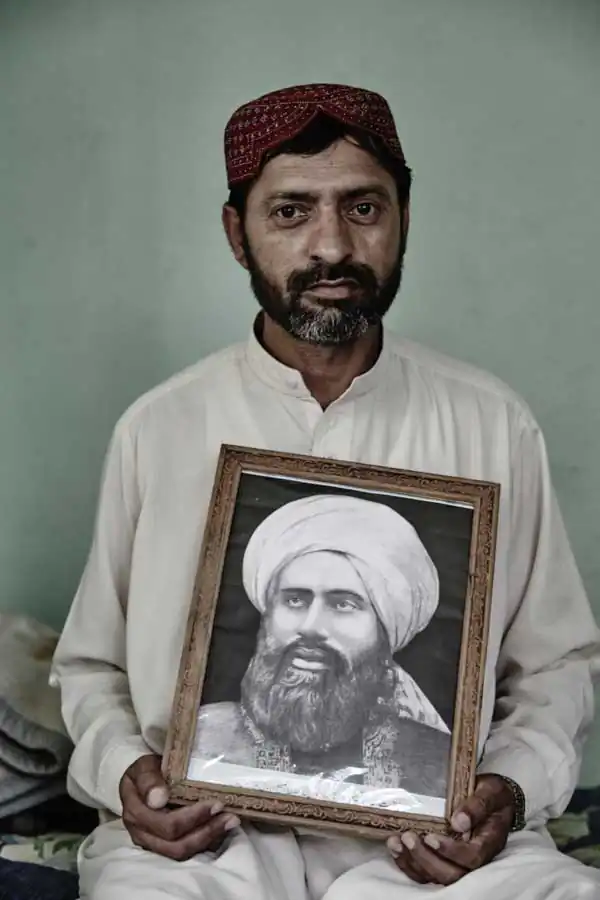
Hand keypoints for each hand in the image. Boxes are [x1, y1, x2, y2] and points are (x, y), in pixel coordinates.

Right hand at [119, 754, 238, 859]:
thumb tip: (159, 799)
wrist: (140, 781)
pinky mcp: (164, 846)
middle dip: (207, 832)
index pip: (167, 825)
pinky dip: (206, 843)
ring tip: (231, 822)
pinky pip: (187, 852)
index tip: (215, 804)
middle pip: (177, 845)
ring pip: (182, 853)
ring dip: (209, 839)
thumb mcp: (144, 767)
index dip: (193, 818)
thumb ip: (149, 780)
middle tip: (230, 816)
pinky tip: (222, 830)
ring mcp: (152, 844)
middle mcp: (142, 834)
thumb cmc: (146, 772)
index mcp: (136, 814)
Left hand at [387, 775, 514, 884]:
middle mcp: (474, 858)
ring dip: (413, 862)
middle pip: (452, 874)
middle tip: (409, 837)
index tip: (431, 837)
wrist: (491, 797)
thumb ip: (478, 805)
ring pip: (436, 876)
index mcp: (489, 842)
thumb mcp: (491, 792)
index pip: (472, 858)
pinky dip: (408, 863)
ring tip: (397, 842)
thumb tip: (459, 822)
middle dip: (427, 859)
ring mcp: (457, 861)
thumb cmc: (492, 794)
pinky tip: (395, 846)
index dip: (451, 852)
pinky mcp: (442, 858)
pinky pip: (425, 871)